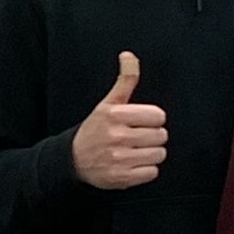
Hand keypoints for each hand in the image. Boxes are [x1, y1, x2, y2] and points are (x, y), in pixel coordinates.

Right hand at [70, 51, 169, 190]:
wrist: (73, 161)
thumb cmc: (95, 130)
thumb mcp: (107, 104)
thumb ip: (124, 80)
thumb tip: (129, 56)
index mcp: (115, 115)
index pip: (158, 116)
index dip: (152, 119)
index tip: (140, 122)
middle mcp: (117, 136)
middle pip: (161, 136)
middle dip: (152, 137)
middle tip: (137, 138)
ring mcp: (119, 159)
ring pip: (159, 154)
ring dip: (151, 154)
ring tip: (135, 151)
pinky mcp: (122, 178)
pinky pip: (152, 173)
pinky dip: (145, 170)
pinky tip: (133, 164)